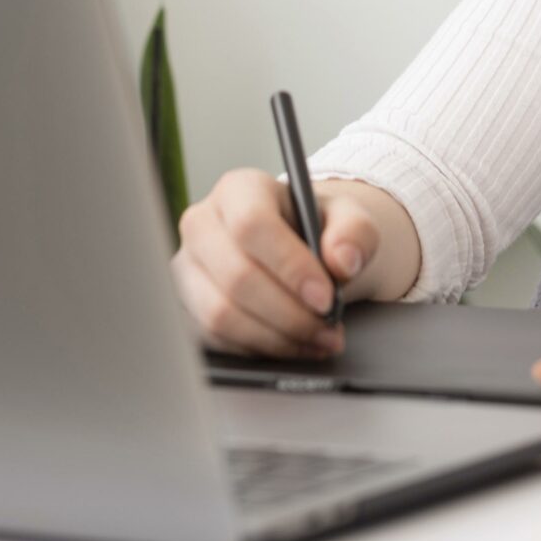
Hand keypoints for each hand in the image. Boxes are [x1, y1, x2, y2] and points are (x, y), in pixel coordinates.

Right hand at [171, 167, 385, 359]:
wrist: (300, 251)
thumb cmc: (317, 230)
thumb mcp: (348, 219)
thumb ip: (355, 232)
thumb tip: (343, 260)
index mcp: (239, 189)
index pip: (252, 224)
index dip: (289, 265)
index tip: (325, 297)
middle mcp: (202, 223)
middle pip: (235, 276)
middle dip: (289, 313)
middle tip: (328, 328)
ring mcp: (187, 267)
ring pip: (220, 314)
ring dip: (276, 338)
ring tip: (317, 340)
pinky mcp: (185, 306)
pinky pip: (215, 339)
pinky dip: (258, 350)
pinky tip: (292, 345)